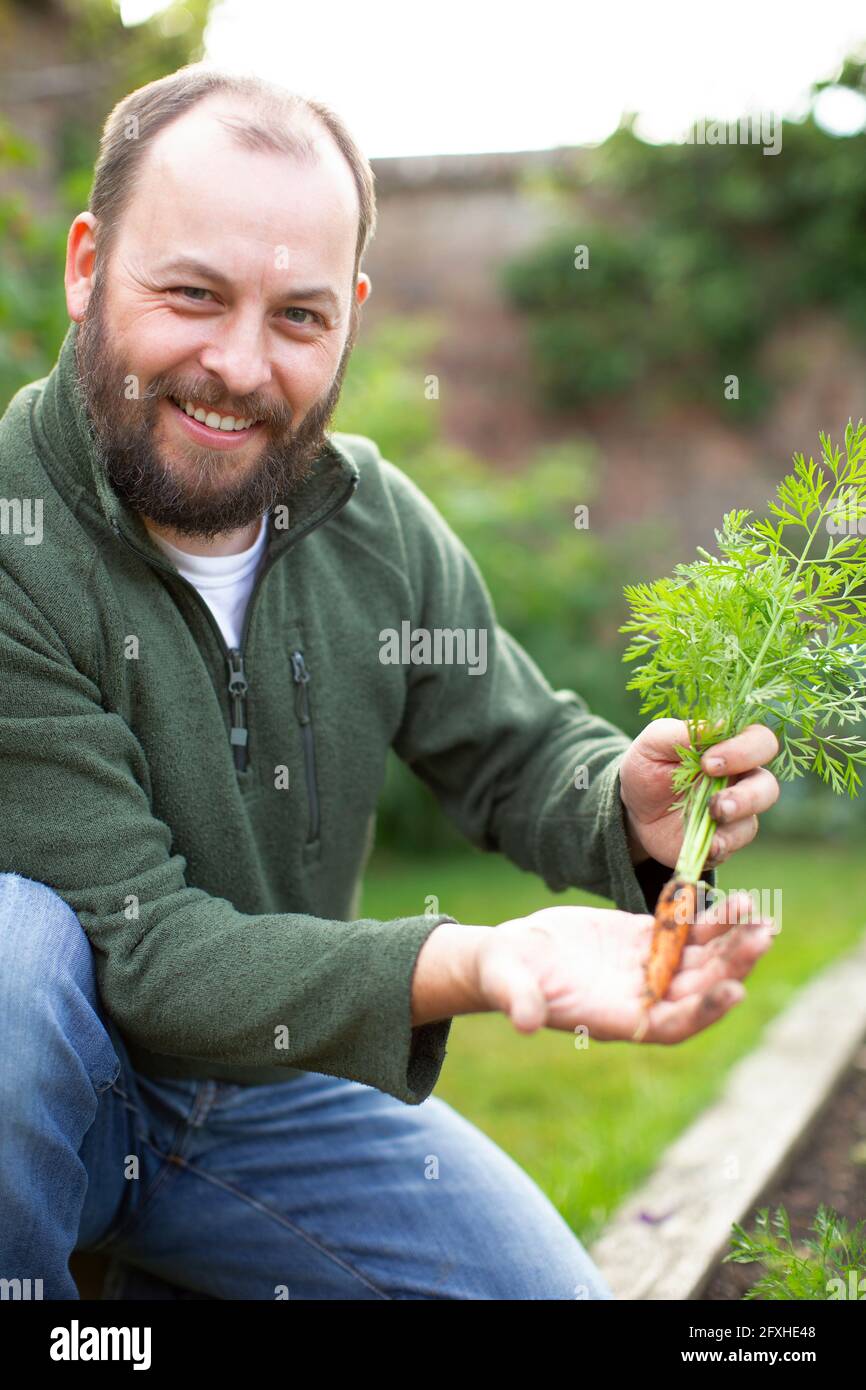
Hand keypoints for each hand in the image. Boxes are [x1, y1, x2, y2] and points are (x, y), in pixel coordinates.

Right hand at [474, 892, 774, 1041]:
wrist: (509, 956)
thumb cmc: (504, 974)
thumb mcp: (508, 984)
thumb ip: (519, 1002)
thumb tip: (524, 1022)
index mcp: (616, 1018)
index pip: (671, 1024)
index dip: (703, 1010)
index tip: (734, 991)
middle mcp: (641, 999)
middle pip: (697, 988)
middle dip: (731, 966)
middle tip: (762, 938)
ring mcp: (646, 969)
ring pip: (699, 960)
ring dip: (730, 941)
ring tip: (758, 916)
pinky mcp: (644, 940)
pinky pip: (685, 932)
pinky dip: (710, 919)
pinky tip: (734, 901)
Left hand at [619, 718, 779, 869]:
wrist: (632, 809)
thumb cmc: (649, 767)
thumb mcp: (654, 743)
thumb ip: (682, 732)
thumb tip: (720, 726)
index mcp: (729, 748)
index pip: (760, 742)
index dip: (743, 751)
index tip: (707, 763)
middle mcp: (740, 780)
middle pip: (767, 785)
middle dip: (748, 794)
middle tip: (715, 799)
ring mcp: (734, 813)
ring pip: (754, 819)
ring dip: (737, 819)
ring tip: (714, 815)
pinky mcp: (723, 840)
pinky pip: (735, 844)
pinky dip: (724, 844)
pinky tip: (710, 843)